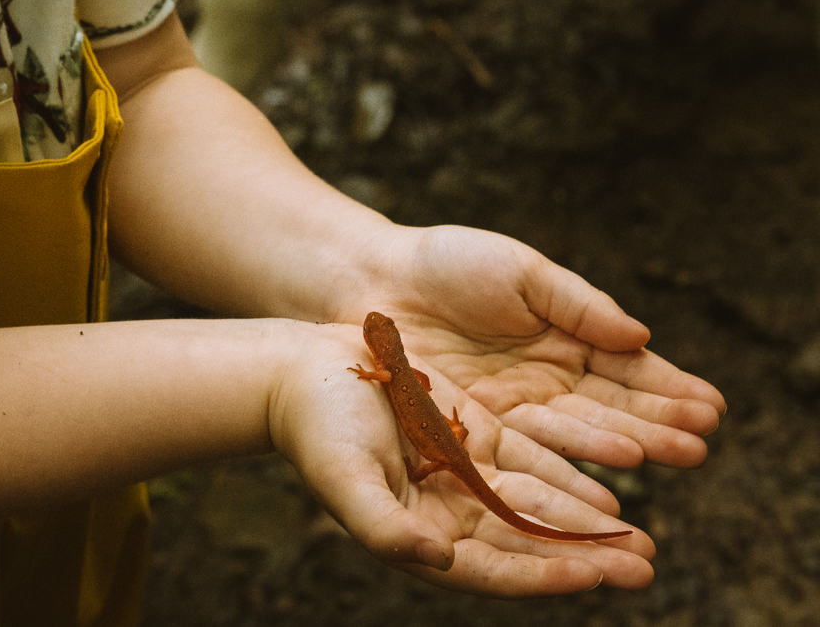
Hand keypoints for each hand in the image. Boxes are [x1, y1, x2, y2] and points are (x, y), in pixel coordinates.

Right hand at [270, 325, 654, 595]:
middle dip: (586, 557)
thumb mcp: (345, 480)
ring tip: (641, 538)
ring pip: (538, 505)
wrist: (303, 373)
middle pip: (528, 544)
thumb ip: (387, 528)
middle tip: (644, 566)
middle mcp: (448, 514)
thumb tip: (441, 561)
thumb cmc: (315, 430)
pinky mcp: (472, 434)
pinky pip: (531, 461)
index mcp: (419, 535)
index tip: (593, 576)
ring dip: (587, 523)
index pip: (492, 568)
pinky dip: (568, 475)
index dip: (542, 575)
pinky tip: (608, 487)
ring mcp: (463, 474)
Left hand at [329, 224, 724, 469]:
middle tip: (703, 445)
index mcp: (564, 339)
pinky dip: (569, 465)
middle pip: (610, 408)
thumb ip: (580, 304)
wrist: (372, 280)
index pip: (626, 369)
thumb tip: (642, 334)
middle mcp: (546, 382)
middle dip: (658, 425)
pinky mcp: (476, 431)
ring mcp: (513, 410)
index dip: (667, 387)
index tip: (711, 405)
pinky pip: (529, 452)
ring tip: (674, 458)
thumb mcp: (520, 272)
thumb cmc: (447, 263)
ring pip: (577, 434)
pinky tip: (608, 478)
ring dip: (627, 446)